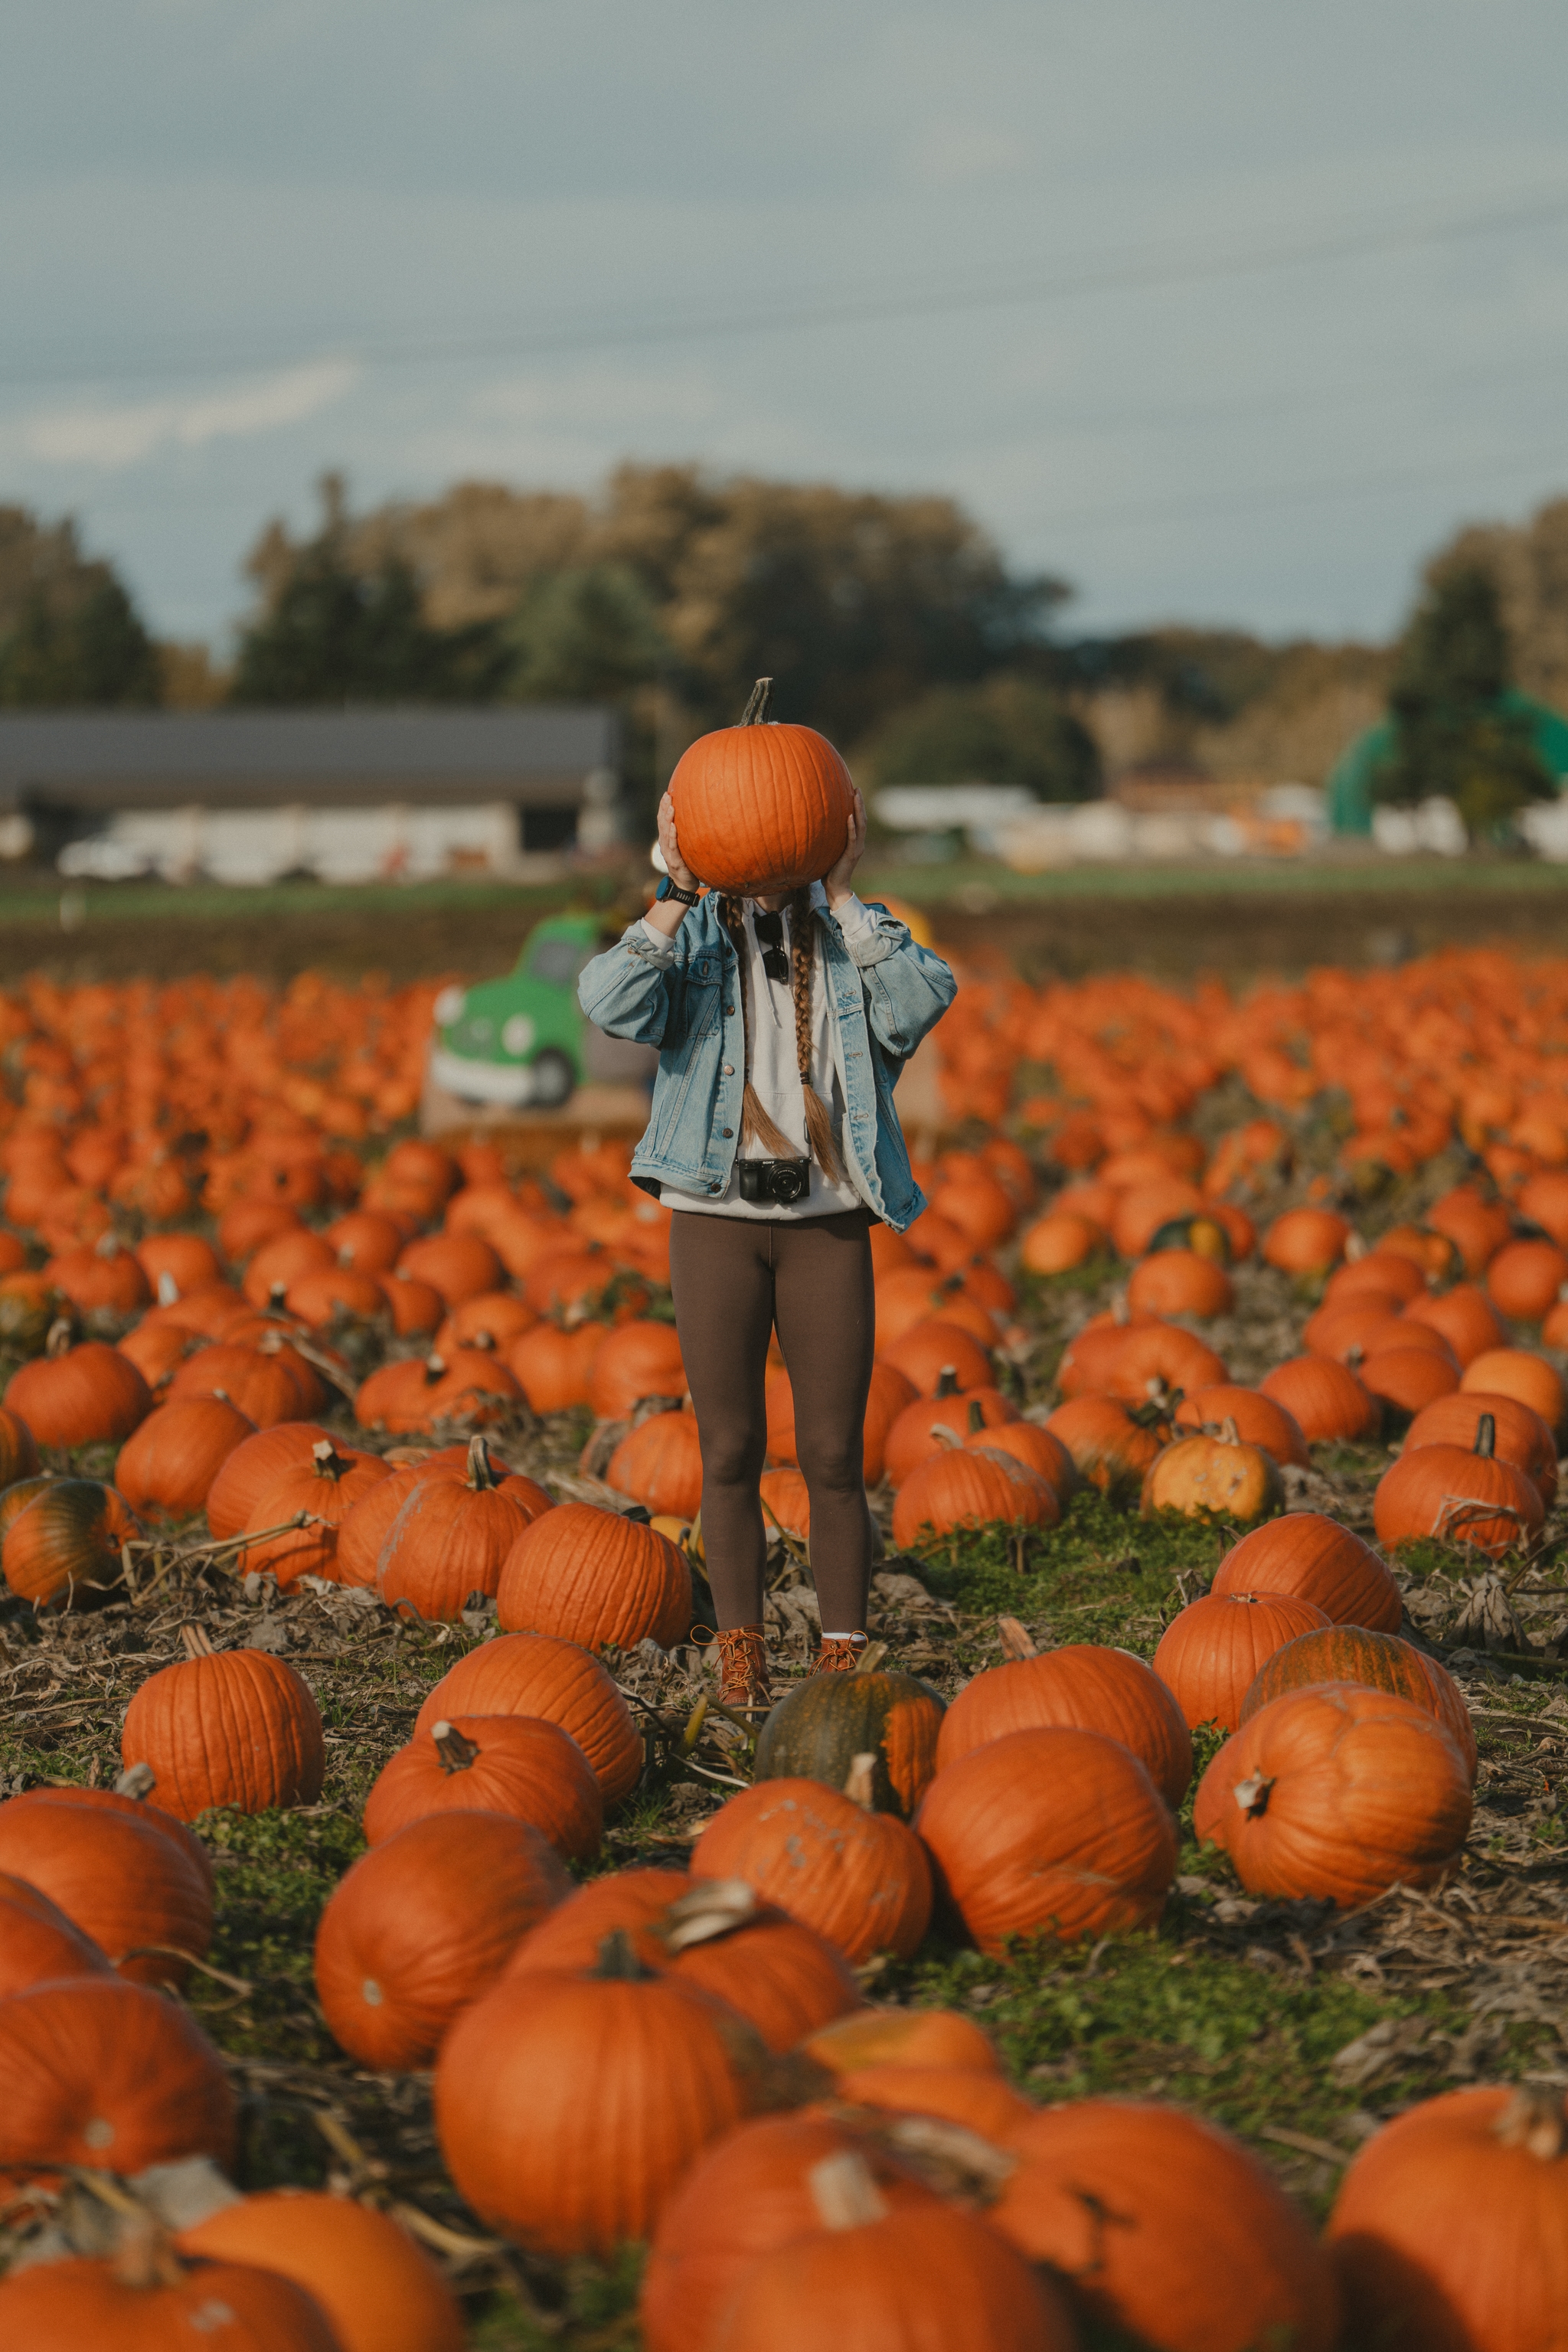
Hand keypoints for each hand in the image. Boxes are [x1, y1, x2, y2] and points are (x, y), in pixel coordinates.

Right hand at [658, 792, 698, 891]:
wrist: (685, 884)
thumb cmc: (688, 864)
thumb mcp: (687, 847)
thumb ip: (688, 835)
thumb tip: (701, 818)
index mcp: (667, 840)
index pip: (663, 820)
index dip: (664, 807)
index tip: (667, 793)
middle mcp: (665, 844)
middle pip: (662, 823)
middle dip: (664, 808)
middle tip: (667, 795)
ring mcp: (668, 852)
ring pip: (666, 832)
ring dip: (668, 818)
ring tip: (671, 807)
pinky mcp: (674, 861)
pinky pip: (673, 846)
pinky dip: (672, 835)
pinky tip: (673, 826)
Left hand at [823, 788, 866, 907]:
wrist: (835, 888)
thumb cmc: (828, 871)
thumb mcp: (828, 851)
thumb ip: (826, 840)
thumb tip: (812, 828)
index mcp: (854, 842)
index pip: (857, 820)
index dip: (857, 806)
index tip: (853, 791)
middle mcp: (858, 843)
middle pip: (861, 819)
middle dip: (860, 803)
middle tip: (856, 788)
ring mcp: (856, 848)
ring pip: (860, 825)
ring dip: (858, 810)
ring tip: (856, 796)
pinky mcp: (851, 855)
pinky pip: (852, 838)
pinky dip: (851, 827)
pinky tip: (849, 816)